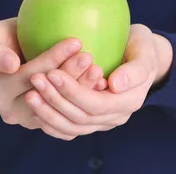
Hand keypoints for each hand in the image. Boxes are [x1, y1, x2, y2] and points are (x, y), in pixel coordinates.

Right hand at [0, 18, 106, 134]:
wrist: (13, 54)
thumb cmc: (2, 39)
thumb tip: (11, 66)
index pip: (29, 75)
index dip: (53, 59)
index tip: (76, 41)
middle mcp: (11, 112)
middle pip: (46, 94)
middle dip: (71, 75)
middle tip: (90, 56)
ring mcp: (30, 120)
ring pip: (60, 107)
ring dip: (81, 89)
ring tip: (98, 69)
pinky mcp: (47, 123)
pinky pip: (68, 115)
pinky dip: (84, 99)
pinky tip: (99, 83)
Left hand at [26, 24, 172, 139]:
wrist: (141, 58)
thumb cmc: (141, 48)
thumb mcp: (145, 51)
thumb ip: (135, 69)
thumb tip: (115, 85)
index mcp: (128, 102)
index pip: (95, 104)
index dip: (72, 92)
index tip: (52, 72)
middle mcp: (115, 117)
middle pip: (81, 118)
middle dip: (55, 100)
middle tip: (35, 80)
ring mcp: (102, 121)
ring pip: (72, 127)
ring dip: (49, 113)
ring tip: (30, 94)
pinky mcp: (91, 119)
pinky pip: (69, 129)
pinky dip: (51, 123)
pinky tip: (35, 109)